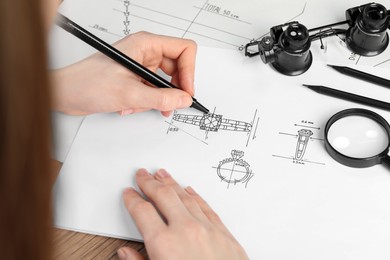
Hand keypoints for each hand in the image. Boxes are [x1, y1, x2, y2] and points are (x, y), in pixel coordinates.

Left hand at [51, 32, 196, 116]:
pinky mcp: (134, 77)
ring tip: (143, 106)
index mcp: (145, 44)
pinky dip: (146, 101)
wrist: (65, 93)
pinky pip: (152, 89)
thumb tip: (184, 99)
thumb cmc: (87, 83)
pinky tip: (130, 106)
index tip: (186, 91)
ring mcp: (139, 65)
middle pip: (177, 67)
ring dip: (157, 98)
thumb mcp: (129, 93)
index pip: (183, 49)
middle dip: (174, 89)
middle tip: (172, 104)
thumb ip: (161, 98)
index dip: (190, 71)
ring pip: (164, 82)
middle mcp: (144, 51)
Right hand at [117, 169, 247, 259]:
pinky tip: (189, 189)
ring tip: (162, 174)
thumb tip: (125, 253)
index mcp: (163, 244)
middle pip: (163, 196)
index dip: (132, 199)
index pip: (142, 211)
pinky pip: (206, 206)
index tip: (128, 193)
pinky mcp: (224, 233)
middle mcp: (185, 230)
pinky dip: (195, 195)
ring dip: (171, 183)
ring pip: (185, 196)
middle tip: (142, 174)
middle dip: (149, 182)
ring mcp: (207, 229)